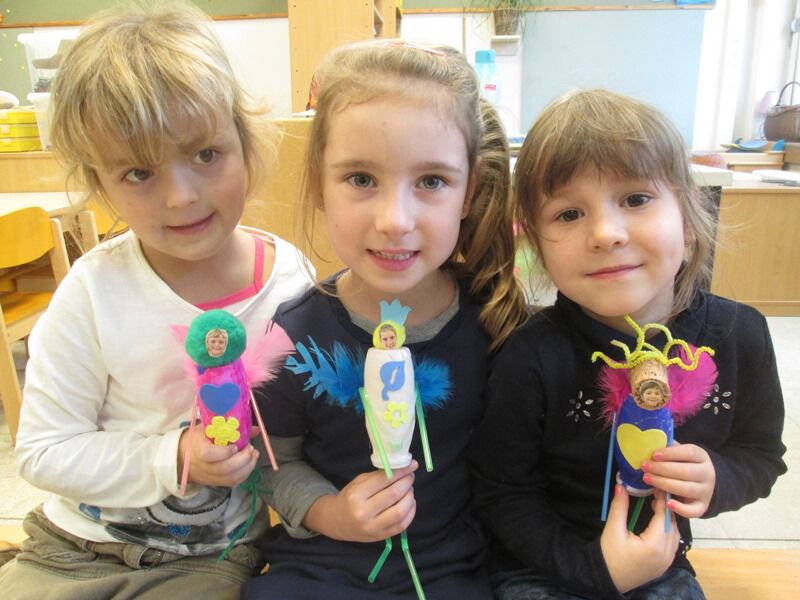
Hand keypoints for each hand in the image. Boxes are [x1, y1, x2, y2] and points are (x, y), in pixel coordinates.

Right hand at [178, 425, 259, 487]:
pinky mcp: (216, 482)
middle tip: (250, 448)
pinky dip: (245, 473)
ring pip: (230, 478)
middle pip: (223, 469)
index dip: (224, 451)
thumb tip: (255, 429)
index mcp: (197, 448)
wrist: (185, 456)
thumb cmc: (201, 438)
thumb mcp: (210, 428)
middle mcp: (202, 466)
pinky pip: (233, 482)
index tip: (235, 446)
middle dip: (242, 459)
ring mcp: (209, 476)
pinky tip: (250, 462)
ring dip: (247, 466)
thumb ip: (231, 428)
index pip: (207, 454)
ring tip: (253, 454)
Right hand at [304, 461, 418, 542]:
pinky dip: (411, 511)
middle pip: (394, 494)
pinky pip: (402, 525)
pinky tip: (410, 503)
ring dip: (410, 497)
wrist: (338, 522)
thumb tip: (401, 468)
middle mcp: (364, 512)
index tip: (412, 464)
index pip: (384, 480)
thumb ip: (378, 476)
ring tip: (409, 489)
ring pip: (400, 511)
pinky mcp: (381, 537)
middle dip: (407, 482)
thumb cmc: (349, 498)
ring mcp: (373, 527)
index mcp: (356, 495)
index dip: (401, 471)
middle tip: (410, 476)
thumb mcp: (358, 483)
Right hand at [600, 485, 678, 593]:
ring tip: (657, 507)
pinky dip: (668, 532)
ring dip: (668, 520)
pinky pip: (673, 545)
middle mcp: (666, 554)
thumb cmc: (609, 554)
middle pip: (672, 525)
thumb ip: (620, 507)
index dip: (662, 500)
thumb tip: (621, 485)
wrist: (607, 579)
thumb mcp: (613, 529)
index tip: (658, 486)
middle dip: (666, 509)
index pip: (663, 516)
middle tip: (657, 494)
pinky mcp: (664, 566)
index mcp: (654, 544)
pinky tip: (658, 524)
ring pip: (675, 535)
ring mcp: (667, 562)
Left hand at [642, 442, 715, 517]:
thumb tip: (649, 445)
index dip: (671, 453)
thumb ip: (668, 449)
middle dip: (662, 469)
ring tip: (647, 478)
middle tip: (645, 466)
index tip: (654, 455)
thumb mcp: (679, 453)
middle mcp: (707, 474)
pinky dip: (681, 509)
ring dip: (664, 484)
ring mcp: (705, 491)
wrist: (702, 482)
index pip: (689, 452)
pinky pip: (693, 511)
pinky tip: (668, 503)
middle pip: (685, 471)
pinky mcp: (702, 506)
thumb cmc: (684, 464)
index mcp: (701, 457)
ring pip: (686, 489)